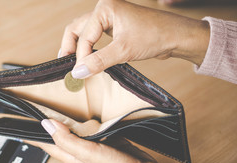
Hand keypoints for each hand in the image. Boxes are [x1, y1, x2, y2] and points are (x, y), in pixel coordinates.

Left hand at [30, 119, 164, 162]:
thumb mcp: (87, 154)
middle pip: (58, 136)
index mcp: (71, 157)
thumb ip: (67, 140)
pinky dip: (87, 121)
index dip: (33, 134)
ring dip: (67, 121)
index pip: (45, 144)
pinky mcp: (106, 141)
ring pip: (75, 131)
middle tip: (38, 110)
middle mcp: (79, 152)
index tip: (21, 124)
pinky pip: (92, 130)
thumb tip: (47, 124)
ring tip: (58, 107)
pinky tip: (88, 113)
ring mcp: (92, 147)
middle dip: (48, 125)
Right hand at [60, 0, 209, 78]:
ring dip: (77, 48)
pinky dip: (88, 49)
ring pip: (84, 33)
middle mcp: (105, 10)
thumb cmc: (155, 36)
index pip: (84, 35)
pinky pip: (95, 38)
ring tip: (72, 63)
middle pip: (77, 29)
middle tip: (65, 65)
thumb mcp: (124, 50)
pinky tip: (87, 60)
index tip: (79, 74)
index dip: (80, 56)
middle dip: (70, 47)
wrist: (176, 36)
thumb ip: (99, 61)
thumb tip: (78, 72)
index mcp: (105, 8)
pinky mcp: (115, 29)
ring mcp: (110, 19)